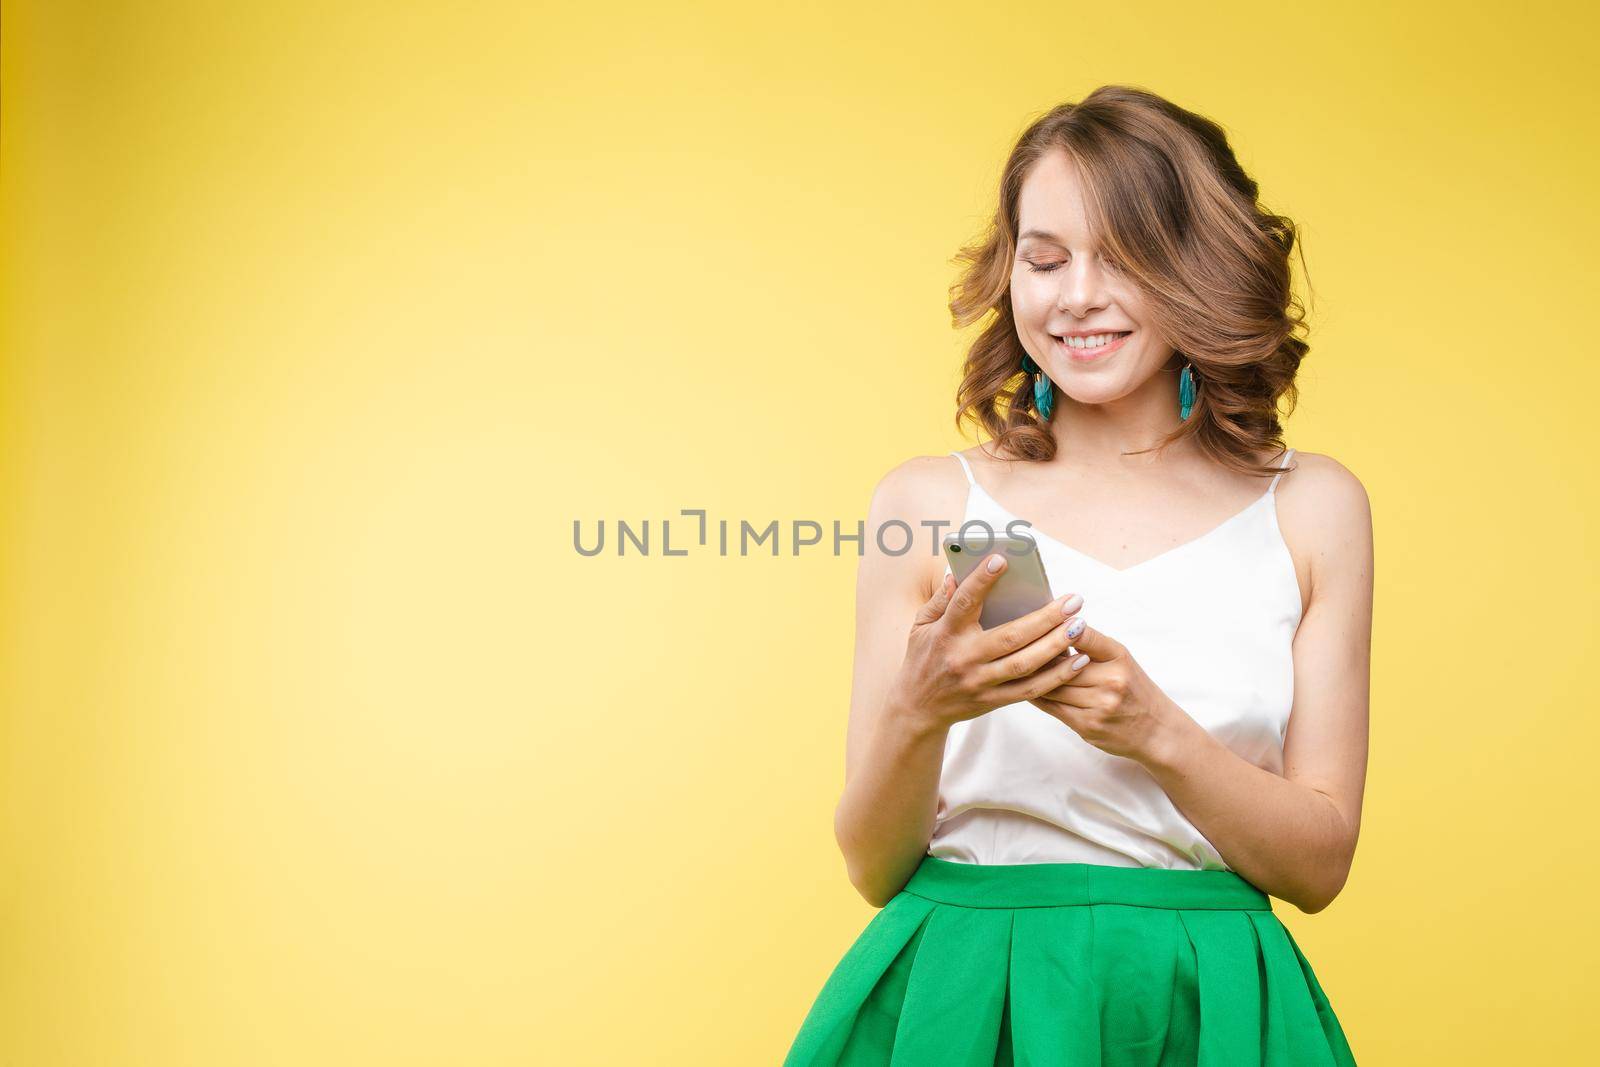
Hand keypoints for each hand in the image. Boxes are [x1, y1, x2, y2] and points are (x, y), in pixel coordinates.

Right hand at [886, 551, 1090, 732]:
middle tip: (1073, 600)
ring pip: (1025, 664)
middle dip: (1045, 617)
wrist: (918, 709)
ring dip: (1056, 645)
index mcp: (946, 633)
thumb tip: (956, 575)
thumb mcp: (920, 626)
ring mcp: (981, 682)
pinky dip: (1057, 676)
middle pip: (1010, 636)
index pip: (964, 602)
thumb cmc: (922, 659)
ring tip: (1080, 625)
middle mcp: (965, 657)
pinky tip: (1079, 659)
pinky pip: (1030, 690)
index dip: (981, 580)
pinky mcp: (993, 700)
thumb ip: (940, 600)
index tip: (1002, 560)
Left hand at [1028, 617, 1183, 762]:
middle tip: (1013, 645)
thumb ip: (1091, 646)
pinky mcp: (1088, 725)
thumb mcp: (1121, 660)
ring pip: (1053, 686)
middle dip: (1037, 656)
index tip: (1038, 620)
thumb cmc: (1134, 690)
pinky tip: (1024, 687)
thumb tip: (1050, 629)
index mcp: (1119, 657)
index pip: (1084, 635)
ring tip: (1013, 666)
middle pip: (1061, 664)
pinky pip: (1053, 707)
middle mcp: (1112, 679)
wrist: (1156, 730)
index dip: (1059, 627)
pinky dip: (1036, 696)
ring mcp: (1100, 704)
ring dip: (1032, 677)